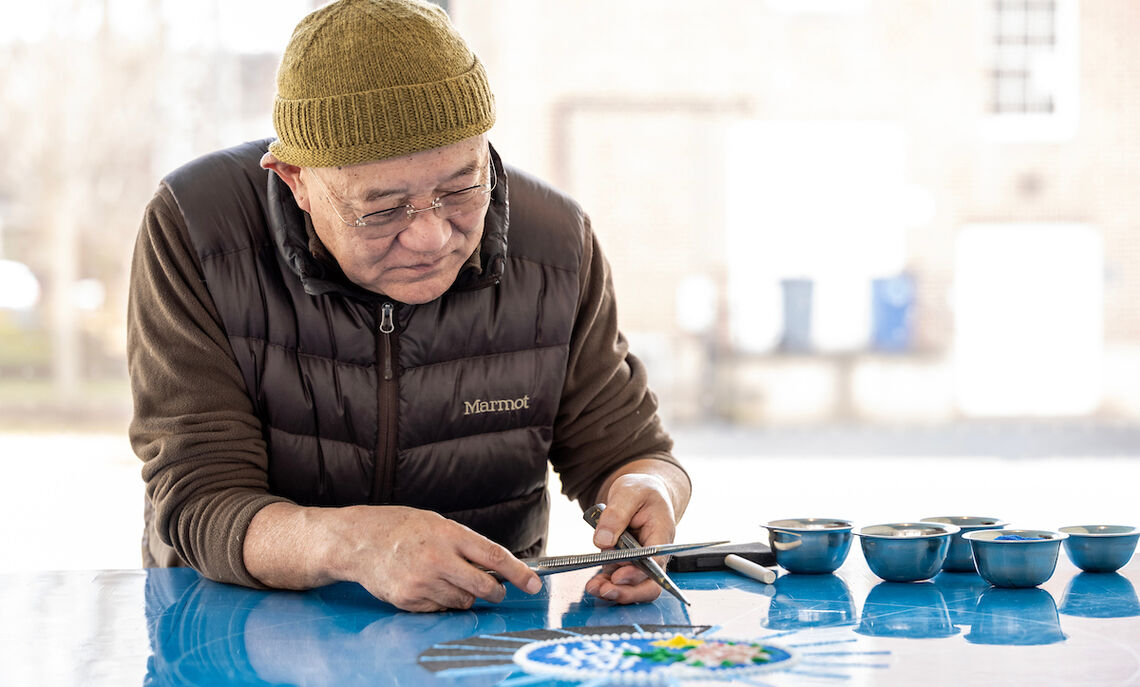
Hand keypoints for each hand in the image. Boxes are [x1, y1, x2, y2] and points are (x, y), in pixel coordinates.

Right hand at [337, 506, 543, 611]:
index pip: (494, 557)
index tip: (533, 584)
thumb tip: (497, 567)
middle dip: (496, 592)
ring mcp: (422, 582)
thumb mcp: (437, 524)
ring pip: (464, 601)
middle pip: (484, 586)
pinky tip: (428, 585)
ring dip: (466, 595)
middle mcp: (437, 559)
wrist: (358, 541)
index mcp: (448, 534)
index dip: (518, 573)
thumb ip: (466, 545)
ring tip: (447, 578)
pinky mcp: (409, 600)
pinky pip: (441, 609)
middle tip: (497, 590)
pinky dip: (443, 601)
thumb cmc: (401, 528)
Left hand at [583, 473, 676, 604]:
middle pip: (649, 584)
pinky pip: (618, 580)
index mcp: (661, 535)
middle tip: (605, 590)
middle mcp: (654, 554)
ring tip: (593, 588)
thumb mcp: (628, 492)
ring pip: (633, 587)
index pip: (655, 563)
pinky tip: (594, 584)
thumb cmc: (641, 490)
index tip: (618, 576)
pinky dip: (606, 584)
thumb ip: (616, 515)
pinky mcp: (625, 563)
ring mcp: (640, 561)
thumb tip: (603, 542)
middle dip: (627, 592)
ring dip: (613, 591)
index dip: (638, 574)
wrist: (642, 492)